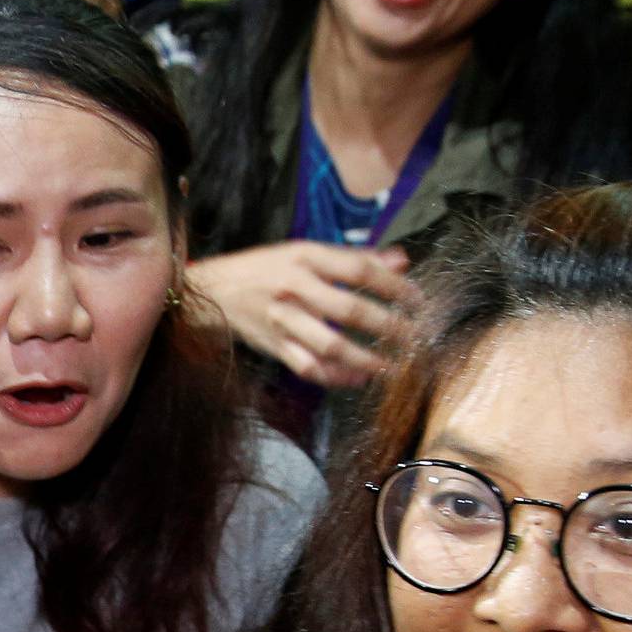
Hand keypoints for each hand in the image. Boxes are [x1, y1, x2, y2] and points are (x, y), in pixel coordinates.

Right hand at [188, 241, 419, 387]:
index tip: (418, 300)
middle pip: (349, 309)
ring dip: (366, 359)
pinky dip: (336, 377)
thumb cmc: (266, 268)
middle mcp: (294, 288)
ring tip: (392, 367)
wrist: (213, 292)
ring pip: (330, 345)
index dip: (393, 286)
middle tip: (414, 337)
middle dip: (388, 325)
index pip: (358, 270)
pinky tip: (358, 379)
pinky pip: (310, 368)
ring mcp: (283, 321)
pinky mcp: (275, 347)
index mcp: (304, 257)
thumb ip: (354, 258)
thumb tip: (401, 261)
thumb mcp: (305, 251)